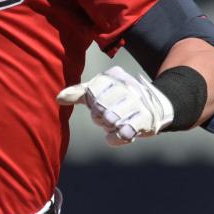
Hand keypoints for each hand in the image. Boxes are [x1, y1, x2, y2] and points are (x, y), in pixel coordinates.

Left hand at [56, 66, 173, 145]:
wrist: (155, 105)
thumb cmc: (119, 98)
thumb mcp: (99, 91)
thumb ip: (79, 93)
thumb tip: (58, 98)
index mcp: (114, 76)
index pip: (92, 93)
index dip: (93, 103)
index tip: (100, 103)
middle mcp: (128, 86)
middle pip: (99, 109)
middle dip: (100, 117)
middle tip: (108, 117)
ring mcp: (138, 103)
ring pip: (111, 121)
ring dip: (109, 127)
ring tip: (114, 124)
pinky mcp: (147, 120)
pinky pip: (123, 134)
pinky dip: (116, 138)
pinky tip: (118, 134)